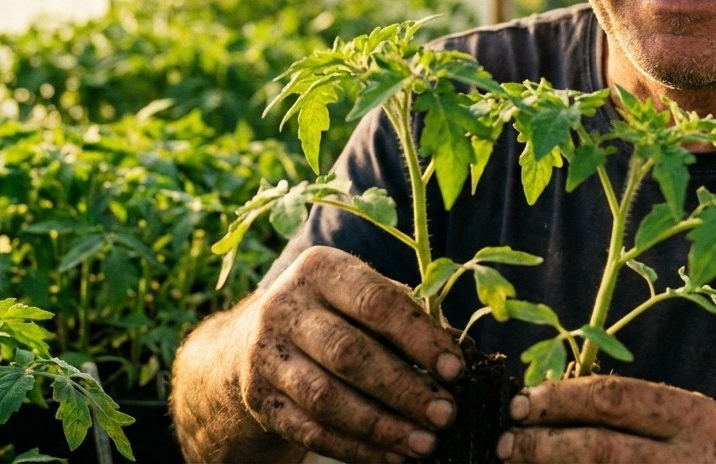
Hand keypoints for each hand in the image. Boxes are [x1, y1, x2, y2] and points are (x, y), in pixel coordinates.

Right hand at [238, 245, 463, 462]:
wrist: (253, 341)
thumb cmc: (335, 314)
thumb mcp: (362, 296)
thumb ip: (408, 315)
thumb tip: (462, 349)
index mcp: (321, 270)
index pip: (375, 302)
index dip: (418, 338)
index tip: (455, 370)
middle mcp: (285, 307)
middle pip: (348, 352)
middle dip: (403, 388)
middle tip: (445, 414)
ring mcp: (265, 354)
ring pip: (326, 398)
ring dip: (381, 426)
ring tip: (424, 443)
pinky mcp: (258, 398)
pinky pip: (309, 431)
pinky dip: (354, 448)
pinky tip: (391, 456)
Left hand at [496, 375, 715, 463]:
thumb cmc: (713, 460)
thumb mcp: (690, 426)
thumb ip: (637, 414)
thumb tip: (552, 404)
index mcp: (693, 416)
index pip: (612, 398)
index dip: (558, 399)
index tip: (520, 403)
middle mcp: (690, 456)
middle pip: (598, 448)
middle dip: (542, 445)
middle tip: (505, 444)